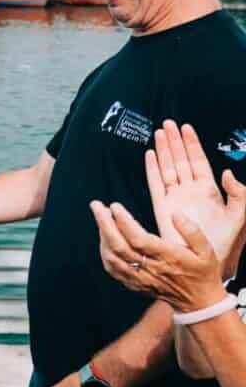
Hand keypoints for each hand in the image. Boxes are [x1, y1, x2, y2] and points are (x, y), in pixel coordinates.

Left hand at [91, 200, 227, 313]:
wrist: (198, 302)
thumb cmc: (202, 272)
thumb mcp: (206, 250)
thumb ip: (192, 231)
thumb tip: (175, 214)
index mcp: (167, 257)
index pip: (138, 238)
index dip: (123, 222)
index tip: (114, 206)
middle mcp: (150, 268)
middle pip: (119, 246)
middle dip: (104, 224)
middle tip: (96, 205)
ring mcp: (139, 278)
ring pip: (112, 257)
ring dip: (102, 236)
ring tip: (100, 217)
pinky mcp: (133, 284)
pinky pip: (112, 268)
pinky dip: (104, 252)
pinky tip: (103, 238)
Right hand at [146, 120, 245, 277]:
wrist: (207, 262)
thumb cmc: (224, 243)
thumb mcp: (240, 216)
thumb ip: (239, 194)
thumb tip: (227, 174)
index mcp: (209, 191)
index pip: (199, 161)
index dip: (192, 144)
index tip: (186, 128)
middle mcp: (190, 191)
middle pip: (181, 160)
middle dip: (174, 141)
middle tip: (168, 124)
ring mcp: (176, 198)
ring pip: (168, 168)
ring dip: (163, 150)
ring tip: (159, 133)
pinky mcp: (162, 207)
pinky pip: (156, 184)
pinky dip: (152, 169)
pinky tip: (150, 156)